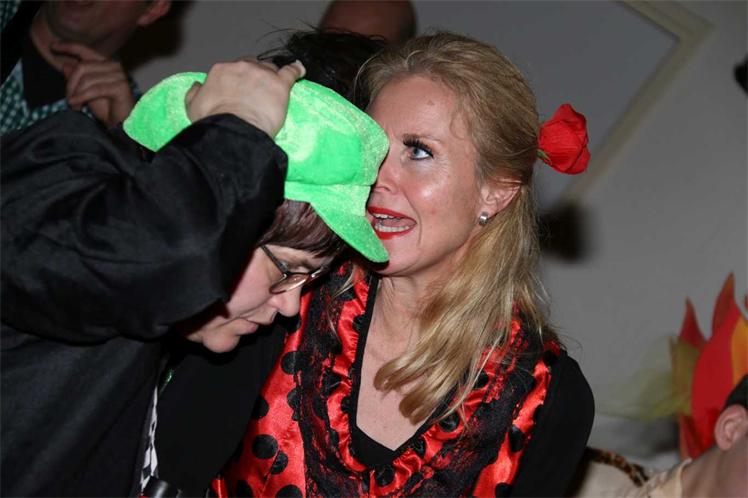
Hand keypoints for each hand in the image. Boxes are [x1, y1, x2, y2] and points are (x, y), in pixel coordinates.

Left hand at [52, 41, 135, 127]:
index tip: (53, 47)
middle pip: (82, 67)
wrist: (122, 126)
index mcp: (105, 64)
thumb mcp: (86, 92)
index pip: (85, 50)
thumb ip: (77, 79)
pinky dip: (82, 97)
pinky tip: (77, 106)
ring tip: (75, 106)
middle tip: (68, 100)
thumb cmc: (107, 110)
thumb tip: (65, 66)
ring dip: (76, 94)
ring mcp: (119, 76)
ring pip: (87, 79)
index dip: (68, 47)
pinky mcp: (121, 87)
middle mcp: (114, 66)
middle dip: (70, 84)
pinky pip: (95, 89)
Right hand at [184, 59, 305, 136]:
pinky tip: (300, 70)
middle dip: (254, 76)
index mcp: (221, 71)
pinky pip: (291, 72)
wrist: (233, 131)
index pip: (232, 69)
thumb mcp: (193, 107)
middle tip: (257, 91)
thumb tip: (198, 85)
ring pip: (270, 69)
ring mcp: (262, 74)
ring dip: (271, 76)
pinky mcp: (279, 85)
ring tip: (274, 88)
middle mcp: (241, 67)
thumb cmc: (213, 122)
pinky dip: (296, 70)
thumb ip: (194, 93)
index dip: (238, 80)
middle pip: (252, 66)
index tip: (240, 90)